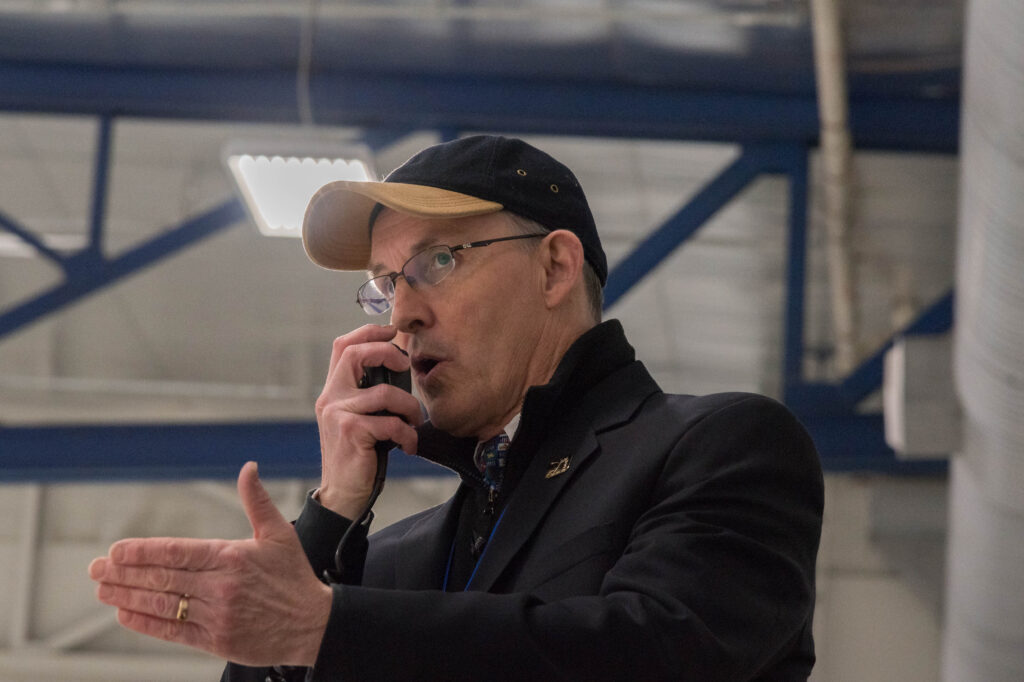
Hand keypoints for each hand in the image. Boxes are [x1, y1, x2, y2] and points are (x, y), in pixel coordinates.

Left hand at [89, 462, 331, 666]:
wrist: (313, 624)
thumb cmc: (294, 577)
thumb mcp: (279, 533)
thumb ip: (257, 500)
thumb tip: (248, 468)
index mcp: (232, 556)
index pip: (177, 552)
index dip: (142, 551)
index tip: (116, 550)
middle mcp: (220, 586)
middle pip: (162, 578)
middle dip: (124, 572)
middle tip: (95, 568)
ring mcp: (216, 615)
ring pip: (161, 603)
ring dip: (126, 596)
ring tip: (102, 588)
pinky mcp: (215, 640)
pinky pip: (172, 630)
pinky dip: (146, 622)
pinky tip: (125, 613)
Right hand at [315, 324, 422, 517]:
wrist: (343, 495)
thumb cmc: (358, 456)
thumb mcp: (359, 418)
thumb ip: (369, 394)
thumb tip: (400, 365)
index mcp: (332, 391)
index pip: (343, 346)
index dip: (368, 332)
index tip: (394, 333)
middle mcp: (330, 398)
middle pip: (354, 354)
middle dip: (388, 352)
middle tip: (407, 365)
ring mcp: (338, 414)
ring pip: (385, 392)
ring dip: (410, 407)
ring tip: (416, 422)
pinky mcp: (352, 432)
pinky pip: (391, 423)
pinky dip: (407, 434)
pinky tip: (408, 446)